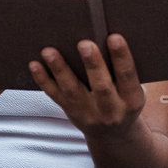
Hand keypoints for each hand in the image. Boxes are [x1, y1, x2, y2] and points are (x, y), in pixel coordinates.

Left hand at [30, 33, 147, 144]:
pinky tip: (35, 64)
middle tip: (84, 43)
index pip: (128, 76)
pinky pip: (55, 95)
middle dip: (93, 64)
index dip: (122, 57)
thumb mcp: (132, 89)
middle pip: (101, 86)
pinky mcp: (70, 112)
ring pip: (72, 91)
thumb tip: (104, 33)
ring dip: (60, 69)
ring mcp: (89, 113)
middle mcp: (111, 110)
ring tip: (49, 51)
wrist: (113, 134)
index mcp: (132, 100)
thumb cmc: (124, 99)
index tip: (114, 37)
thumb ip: (122, 70)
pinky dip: (43, 80)